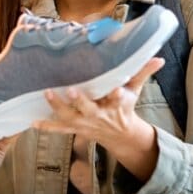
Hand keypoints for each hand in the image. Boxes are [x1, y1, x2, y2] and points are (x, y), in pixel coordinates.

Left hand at [32, 57, 164, 151]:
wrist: (119, 135)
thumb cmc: (124, 107)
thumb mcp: (135, 90)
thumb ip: (143, 72)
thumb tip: (159, 58)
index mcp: (116, 105)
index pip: (119, 99)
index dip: (117, 94)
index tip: (115, 89)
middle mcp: (100, 115)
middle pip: (89, 109)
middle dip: (80, 101)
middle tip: (71, 90)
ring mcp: (85, 123)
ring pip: (70, 117)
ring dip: (58, 108)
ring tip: (47, 94)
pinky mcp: (75, 128)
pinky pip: (59, 128)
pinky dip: (46, 125)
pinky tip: (33, 121)